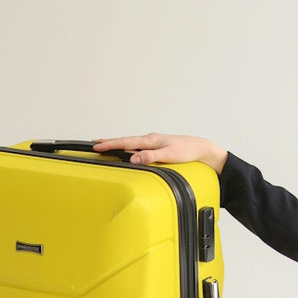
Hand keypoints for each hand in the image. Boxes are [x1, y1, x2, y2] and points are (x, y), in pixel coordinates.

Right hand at [92, 134, 227, 173]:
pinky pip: (138, 146)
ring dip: (118, 144)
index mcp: (151, 140)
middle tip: (94, 144)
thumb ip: (151, 156)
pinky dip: (128, 147)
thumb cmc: (188, 151)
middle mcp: (151, 139)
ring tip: (106, 146)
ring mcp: (154, 143)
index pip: (126, 142)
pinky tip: (127, 150)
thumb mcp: (169, 155)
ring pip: (131, 143)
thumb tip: (133, 158)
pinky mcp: (158, 147)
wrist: (202, 149)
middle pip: (125, 141)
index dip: (110, 144)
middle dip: (109, 142)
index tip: (96, 146)